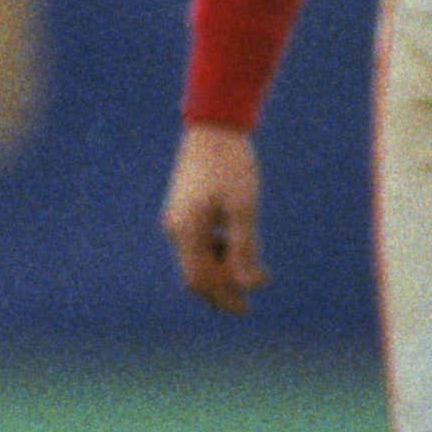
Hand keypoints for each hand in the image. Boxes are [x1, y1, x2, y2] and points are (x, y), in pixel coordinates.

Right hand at [162, 122, 266, 316]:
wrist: (214, 126)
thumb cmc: (232, 166)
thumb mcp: (244, 209)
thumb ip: (243, 249)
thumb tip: (244, 285)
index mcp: (187, 229)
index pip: (200, 280)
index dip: (223, 297)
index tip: (247, 305)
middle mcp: (175, 227)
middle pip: (195, 274)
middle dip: (222, 288)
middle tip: (252, 293)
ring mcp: (176, 218)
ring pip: (197, 258)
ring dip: (222, 268)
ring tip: (255, 264)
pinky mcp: (183, 209)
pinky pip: (197, 242)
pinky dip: (216, 251)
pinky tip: (238, 243)